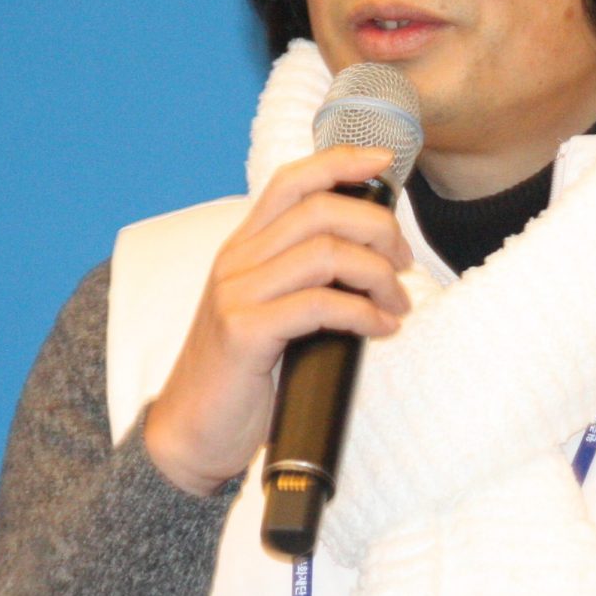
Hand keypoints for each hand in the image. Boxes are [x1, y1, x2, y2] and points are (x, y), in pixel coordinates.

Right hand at [142, 144, 414, 495]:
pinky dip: (363, 312)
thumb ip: (303, 280)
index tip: (385, 163)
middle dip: (378, 228)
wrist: (191, 433)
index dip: (340, 162)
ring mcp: (236, 294)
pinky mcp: (244, 331)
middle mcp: (236, 261)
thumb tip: (371, 262)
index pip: (291, 181)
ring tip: (397, 303)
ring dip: (378, 275)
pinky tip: (380, 328)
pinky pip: (319, 305)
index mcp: (243, 247)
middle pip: (320, 210)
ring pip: (326, 253)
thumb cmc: (241, 376)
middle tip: (403, 264)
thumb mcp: (269, 312)